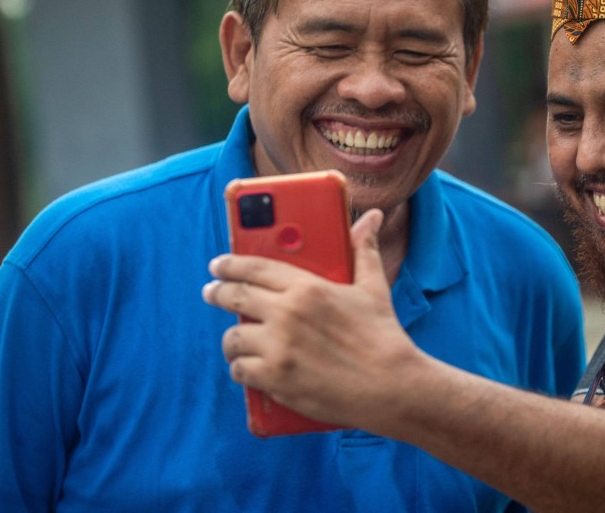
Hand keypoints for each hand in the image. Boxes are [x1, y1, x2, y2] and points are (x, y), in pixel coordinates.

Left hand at [202, 208, 420, 427]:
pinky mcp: (275, 380)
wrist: (392, 386)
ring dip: (233, 339)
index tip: (218, 265)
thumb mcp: (373, 287)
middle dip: (217, 293)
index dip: (230, 264)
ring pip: (233, 337)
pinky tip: (249, 367)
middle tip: (212, 293)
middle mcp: (287, 314)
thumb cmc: (383, 335)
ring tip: (237, 340)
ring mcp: (278, 348)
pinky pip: (240, 370)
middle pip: (235, 297)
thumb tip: (372, 219)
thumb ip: (364, 250)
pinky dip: (242, 369)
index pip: (255, 267)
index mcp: (307, 287)